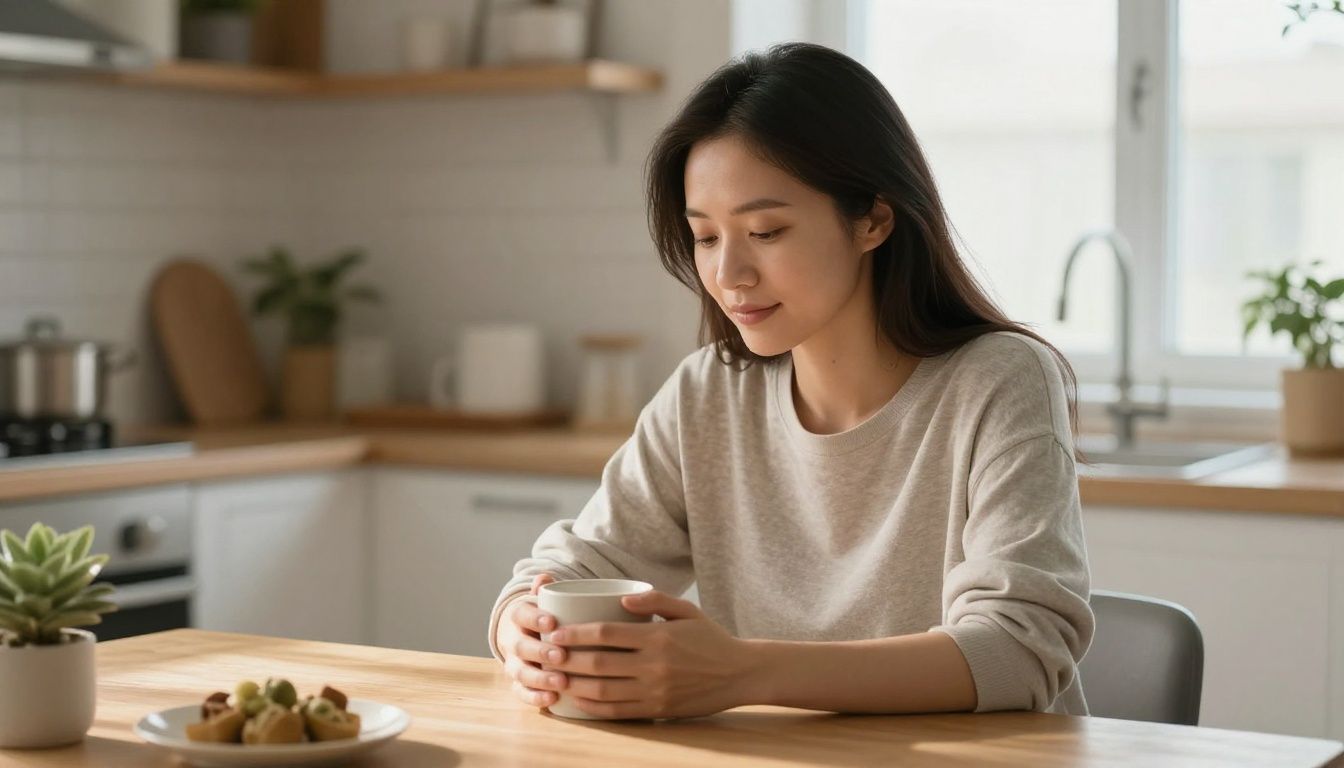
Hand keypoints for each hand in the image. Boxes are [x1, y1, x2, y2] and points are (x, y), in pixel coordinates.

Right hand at [499, 573, 565, 710]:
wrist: (524, 633)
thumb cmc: (544, 614)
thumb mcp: (544, 598)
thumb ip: (547, 589)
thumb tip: (545, 577)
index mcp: (518, 617)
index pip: (521, 615)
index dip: (534, 619)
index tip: (552, 622)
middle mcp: (513, 641)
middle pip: (521, 647)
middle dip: (540, 652)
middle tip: (561, 655)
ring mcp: (514, 664)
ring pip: (521, 673)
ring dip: (540, 679)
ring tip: (562, 682)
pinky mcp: (519, 684)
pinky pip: (522, 693)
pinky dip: (534, 697)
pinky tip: (552, 700)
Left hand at [546, 590, 761, 718]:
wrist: (739, 673)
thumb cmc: (710, 638)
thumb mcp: (687, 610)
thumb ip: (655, 600)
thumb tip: (623, 599)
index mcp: (657, 636)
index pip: (606, 633)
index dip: (576, 634)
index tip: (555, 633)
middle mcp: (653, 665)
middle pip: (598, 663)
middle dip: (566, 660)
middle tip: (545, 655)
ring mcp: (655, 690)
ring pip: (603, 691)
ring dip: (573, 685)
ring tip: (554, 677)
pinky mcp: (657, 709)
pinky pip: (617, 711)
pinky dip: (593, 707)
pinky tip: (578, 699)